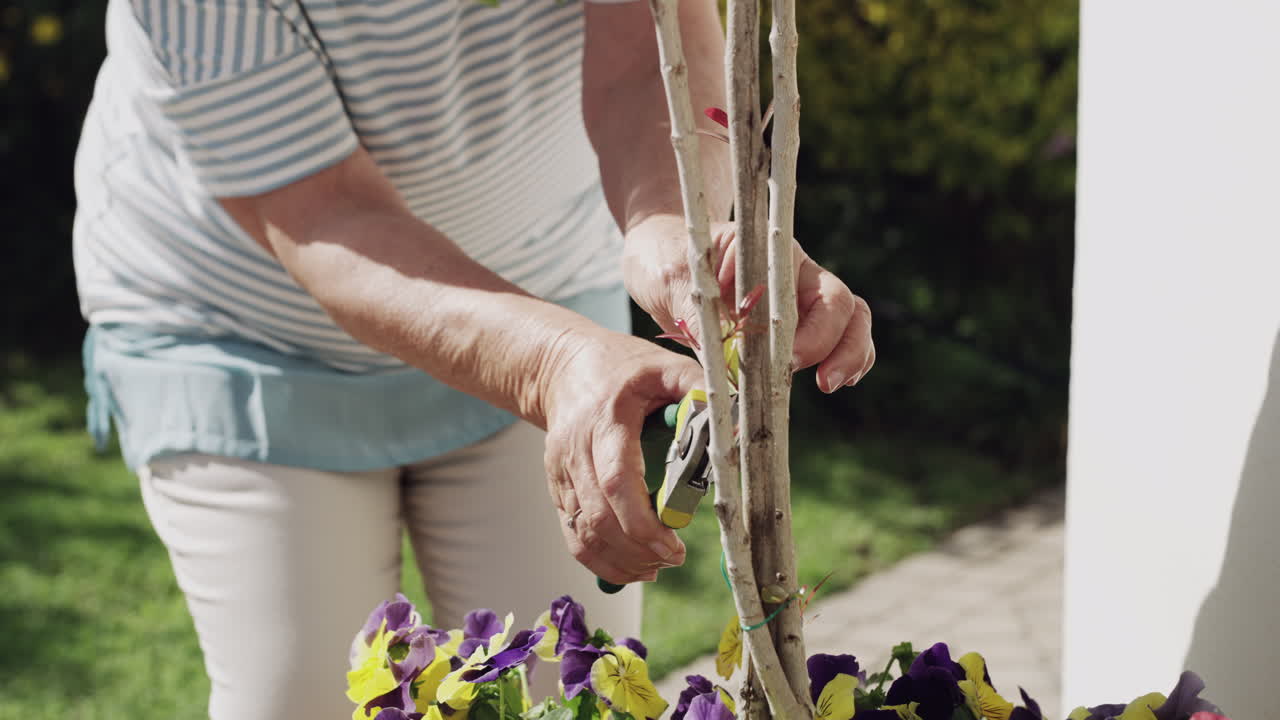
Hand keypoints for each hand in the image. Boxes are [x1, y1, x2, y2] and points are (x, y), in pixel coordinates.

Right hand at [540, 329, 703, 583]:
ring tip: (657, 567)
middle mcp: (575, 451)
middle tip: (674, 559)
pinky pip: (574, 537)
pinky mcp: (558, 490)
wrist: (564, 367)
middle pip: (598, 517)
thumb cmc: (621, 367)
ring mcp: (562, 474)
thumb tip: (733, 423)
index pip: (616, 481)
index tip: (674, 544)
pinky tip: (633, 567)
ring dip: (621, 561)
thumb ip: (697, 388)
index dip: (642, 521)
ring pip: (583, 533)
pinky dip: (601, 562)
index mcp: (604, 420)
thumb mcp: (663, 366)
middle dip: (638, 549)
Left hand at [623, 215, 874, 392]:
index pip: (812, 287)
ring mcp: (796, 299)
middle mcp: (793, 275)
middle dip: (841, 346)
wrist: (659, 258)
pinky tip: (833, 380)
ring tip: (831, 384)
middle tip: (824, 382)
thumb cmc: (668, 257)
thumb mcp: (674, 281)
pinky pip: (832, 340)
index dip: (815, 329)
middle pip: (843, 305)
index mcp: (772, 255)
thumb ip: (702, 319)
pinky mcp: (789, 325)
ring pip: (848, 321)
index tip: (791, 359)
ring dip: (850, 355)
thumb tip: (727, 371)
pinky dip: (840, 360)